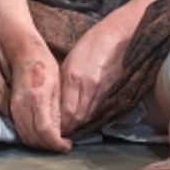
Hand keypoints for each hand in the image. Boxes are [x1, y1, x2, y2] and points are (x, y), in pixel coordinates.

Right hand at [8, 45, 71, 152]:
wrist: (24, 53)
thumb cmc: (44, 64)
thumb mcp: (57, 85)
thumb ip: (57, 110)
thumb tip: (61, 132)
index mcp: (37, 98)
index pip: (46, 132)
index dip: (57, 144)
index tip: (67, 146)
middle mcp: (23, 106)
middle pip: (34, 139)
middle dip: (49, 147)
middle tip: (62, 146)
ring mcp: (15, 108)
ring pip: (26, 138)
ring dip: (40, 145)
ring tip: (54, 142)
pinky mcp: (12, 109)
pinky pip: (21, 130)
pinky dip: (32, 138)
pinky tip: (42, 135)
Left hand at [60, 15, 132, 134]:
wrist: (116, 37)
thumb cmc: (90, 44)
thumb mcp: (70, 60)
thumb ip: (64, 81)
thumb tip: (56, 100)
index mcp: (74, 77)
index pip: (66, 110)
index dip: (60, 123)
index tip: (53, 128)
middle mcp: (88, 86)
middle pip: (77, 117)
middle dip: (68, 127)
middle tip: (59, 132)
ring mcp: (101, 89)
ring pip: (88, 115)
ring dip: (78, 123)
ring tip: (69, 126)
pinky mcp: (110, 90)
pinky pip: (97, 108)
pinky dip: (89, 114)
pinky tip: (83, 115)